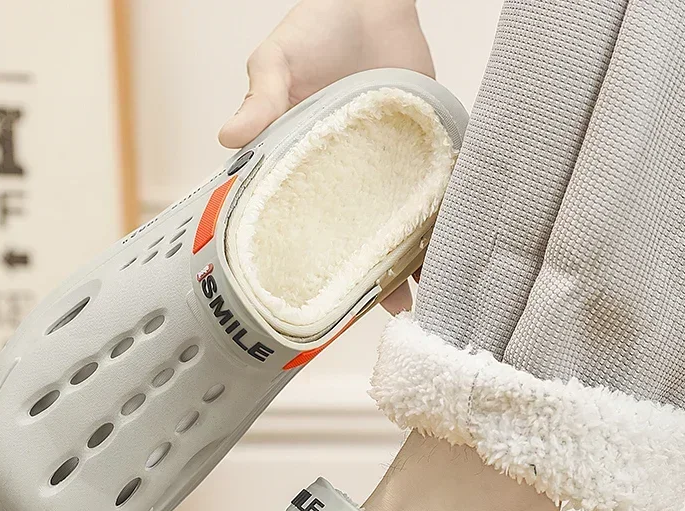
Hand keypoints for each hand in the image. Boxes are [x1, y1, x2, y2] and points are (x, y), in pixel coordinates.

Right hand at [219, 0, 433, 313]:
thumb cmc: (314, 25)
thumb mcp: (277, 60)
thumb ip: (261, 97)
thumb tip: (228, 139)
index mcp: (306, 169)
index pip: (311, 228)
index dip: (322, 265)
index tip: (332, 301)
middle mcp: (347, 177)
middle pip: (362, 237)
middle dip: (377, 274)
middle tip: (396, 307)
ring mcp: (388, 167)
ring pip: (402, 222)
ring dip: (417, 254)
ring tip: (434, 288)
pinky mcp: (424, 147)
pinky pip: (436, 188)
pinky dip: (446, 214)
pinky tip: (457, 241)